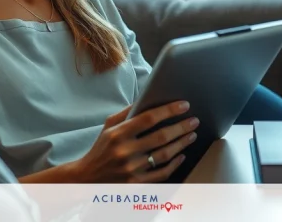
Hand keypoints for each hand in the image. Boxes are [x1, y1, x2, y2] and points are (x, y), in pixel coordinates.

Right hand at [71, 101, 199, 182]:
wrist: (87, 177)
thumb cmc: (101, 148)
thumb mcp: (108, 126)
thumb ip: (126, 112)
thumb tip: (147, 98)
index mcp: (118, 133)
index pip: (149, 118)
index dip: (169, 110)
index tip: (184, 105)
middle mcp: (125, 151)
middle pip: (161, 137)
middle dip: (181, 127)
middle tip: (194, 120)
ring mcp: (131, 169)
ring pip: (164, 155)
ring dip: (182, 143)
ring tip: (191, 135)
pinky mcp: (136, 183)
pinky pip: (162, 173)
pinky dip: (175, 164)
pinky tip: (182, 155)